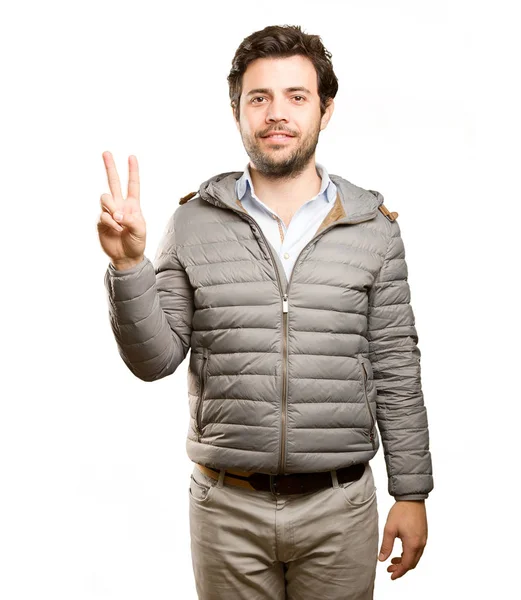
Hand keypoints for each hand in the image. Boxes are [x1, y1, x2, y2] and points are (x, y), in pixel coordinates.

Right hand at [97, 151, 146, 268]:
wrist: (126, 257)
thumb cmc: (136, 242)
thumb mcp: (140, 230)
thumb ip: (131, 220)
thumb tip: (117, 214)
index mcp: (133, 205)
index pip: (133, 185)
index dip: (133, 171)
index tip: (132, 157)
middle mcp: (120, 205)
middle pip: (113, 182)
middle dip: (110, 167)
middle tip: (106, 152)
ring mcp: (109, 212)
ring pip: (105, 198)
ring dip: (112, 208)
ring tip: (120, 222)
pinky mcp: (101, 221)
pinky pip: (103, 215)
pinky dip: (110, 223)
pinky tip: (116, 230)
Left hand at [378, 500, 427, 579]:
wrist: (412, 498)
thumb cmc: (401, 512)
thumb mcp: (390, 529)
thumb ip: (386, 545)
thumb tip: (382, 559)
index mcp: (413, 544)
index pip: (406, 565)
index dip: (399, 572)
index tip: (391, 576)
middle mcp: (421, 544)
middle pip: (412, 563)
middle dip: (401, 568)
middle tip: (389, 568)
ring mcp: (423, 539)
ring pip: (415, 557)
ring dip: (405, 561)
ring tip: (392, 560)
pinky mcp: (423, 534)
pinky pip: (418, 550)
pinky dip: (409, 554)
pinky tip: (400, 551)